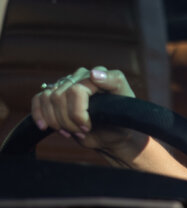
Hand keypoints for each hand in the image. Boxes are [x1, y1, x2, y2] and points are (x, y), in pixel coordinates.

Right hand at [30, 66, 145, 161]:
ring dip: (56, 121)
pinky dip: (39, 115)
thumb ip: (114, 83)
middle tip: (83, 131)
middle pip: (59, 97)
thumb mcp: (126, 103)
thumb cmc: (121, 120)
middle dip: (68, 121)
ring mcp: (67, 84)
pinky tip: (46, 127)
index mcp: (99, 74)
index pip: (76, 90)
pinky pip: (39, 99)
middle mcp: (81, 76)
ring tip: (72, 131)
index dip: (78, 113)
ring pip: (48, 98)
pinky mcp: (55, 95)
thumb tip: (93, 73)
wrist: (112, 134)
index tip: (87, 126)